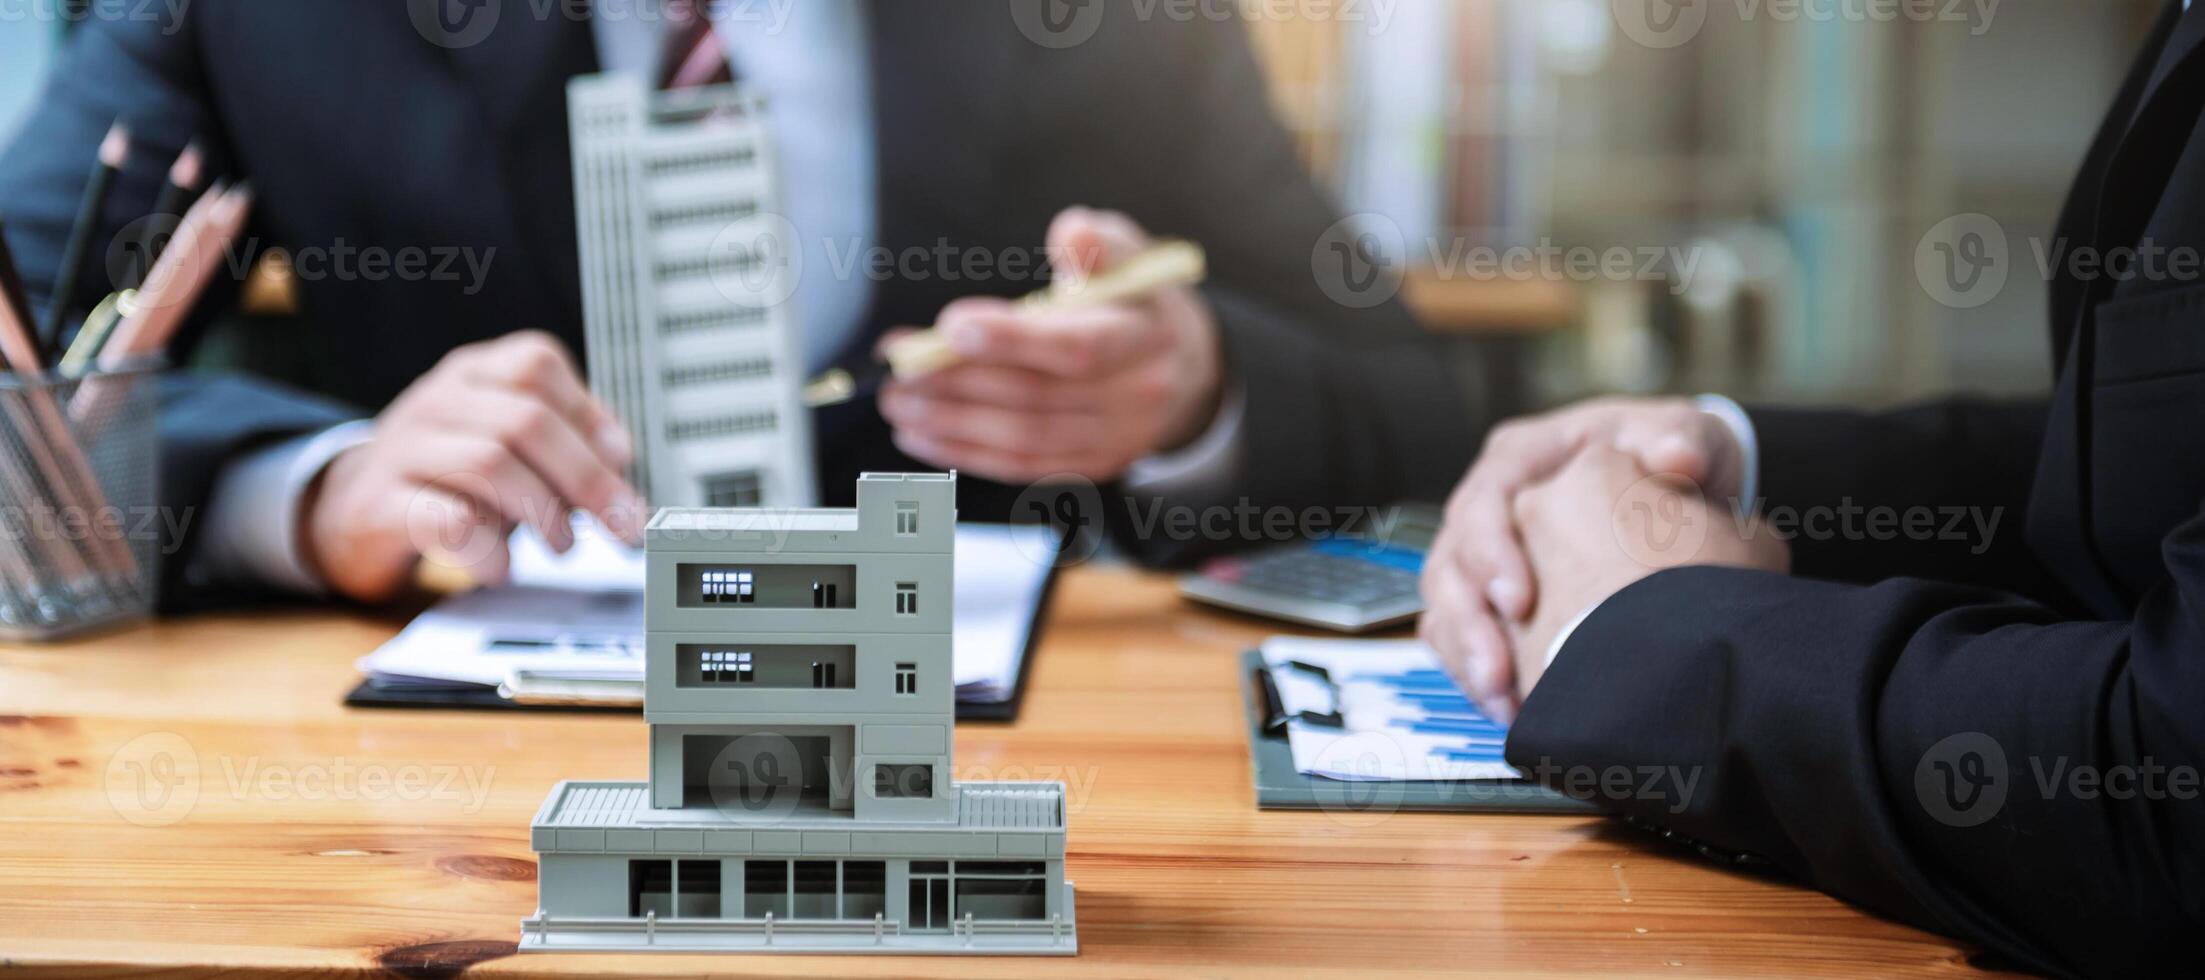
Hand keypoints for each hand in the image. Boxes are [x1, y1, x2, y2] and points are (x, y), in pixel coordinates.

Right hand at [299, 331, 642, 602]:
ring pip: (490, 463)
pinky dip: (491, 549)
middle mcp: (436, 400)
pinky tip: (503, 566)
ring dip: (544, 512)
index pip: (537, 365)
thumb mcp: (506, 447)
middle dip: (587, 479)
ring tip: (562, 546)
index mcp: (473, 374)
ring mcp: (402, 449)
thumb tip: (620, 465)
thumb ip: (563, 446)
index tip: (622, 462)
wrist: (348, 511)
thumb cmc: (448, 479)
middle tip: (622, 525)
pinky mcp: (380, 506)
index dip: (589, 414)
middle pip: (525, 421)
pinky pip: (449, 520)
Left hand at [878, 206, 1224, 483]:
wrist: (1182, 365)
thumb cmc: (1135, 301)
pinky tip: (922, 434)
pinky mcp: (1093, 466)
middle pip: (1037, 397)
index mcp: (1144, 337)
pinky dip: (966, 453)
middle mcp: (1136, 395)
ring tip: (899, 401)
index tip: (951, 326)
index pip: (1078, 347)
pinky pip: (1023, 467)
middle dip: (958, 382)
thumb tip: (1071, 234)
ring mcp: (1116, 439)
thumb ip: (1098, 243)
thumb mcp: (1129, 254)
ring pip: (1024, 438)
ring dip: (951, 422)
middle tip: (900, 366)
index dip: (1014, 340)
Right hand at [1418, 397, 1747, 720]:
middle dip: (1469, 622)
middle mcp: (1488, 507)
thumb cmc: (1670, 460)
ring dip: (1468, 658)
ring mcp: (1482, 557)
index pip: (1484, 501)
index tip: (1520, 602)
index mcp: (1520, 459)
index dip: (1490, 552)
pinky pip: (1458, 641)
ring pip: (1446, 607)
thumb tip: (1674, 460)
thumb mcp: (1684, 439)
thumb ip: (1683, 441)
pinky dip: (1477, 678)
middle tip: (1500, 673)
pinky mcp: (1487, 602)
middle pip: (1451, 562)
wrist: (1677, 503)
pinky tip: (1512, 713)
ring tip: (1504, 703)